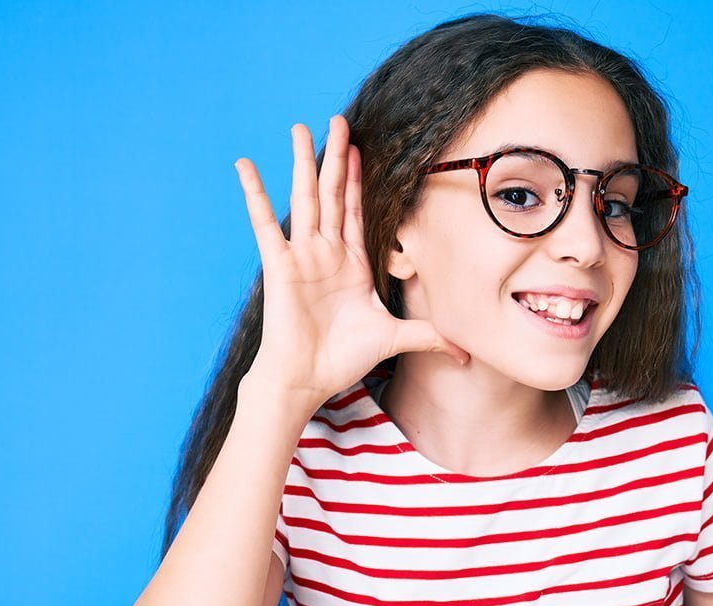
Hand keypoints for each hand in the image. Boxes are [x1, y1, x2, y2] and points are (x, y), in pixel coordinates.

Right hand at [233, 115, 469, 406]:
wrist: (308, 378)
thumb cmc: (344, 359)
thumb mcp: (396, 339)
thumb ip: (430, 337)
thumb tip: (467, 356)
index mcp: (352, 264)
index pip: (355, 211)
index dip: (357, 180)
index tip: (362, 148)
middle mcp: (326, 254)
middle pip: (332, 194)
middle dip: (337, 157)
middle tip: (340, 120)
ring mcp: (302, 256)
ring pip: (305, 198)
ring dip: (304, 162)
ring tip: (301, 128)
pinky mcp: (280, 265)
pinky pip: (265, 223)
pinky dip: (255, 194)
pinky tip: (246, 165)